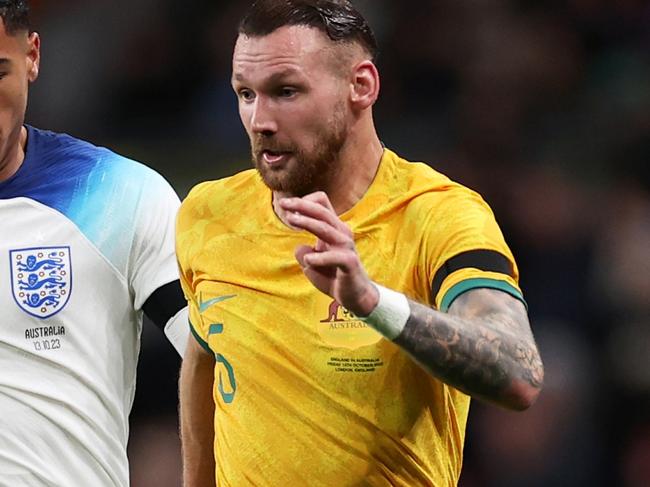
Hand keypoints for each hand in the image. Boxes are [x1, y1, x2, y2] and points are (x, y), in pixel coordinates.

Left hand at [279, 192, 378, 316]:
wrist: (354, 296)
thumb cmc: (333, 276)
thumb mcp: (312, 264)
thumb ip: (304, 253)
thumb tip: (299, 248)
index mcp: (333, 228)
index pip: (322, 203)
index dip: (304, 202)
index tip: (288, 208)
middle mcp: (341, 233)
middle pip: (322, 211)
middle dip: (301, 205)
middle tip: (283, 204)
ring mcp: (346, 247)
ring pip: (326, 228)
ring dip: (307, 222)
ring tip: (290, 220)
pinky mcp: (350, 262)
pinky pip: (335, 256)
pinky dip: (319, 257)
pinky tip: (308, 261)